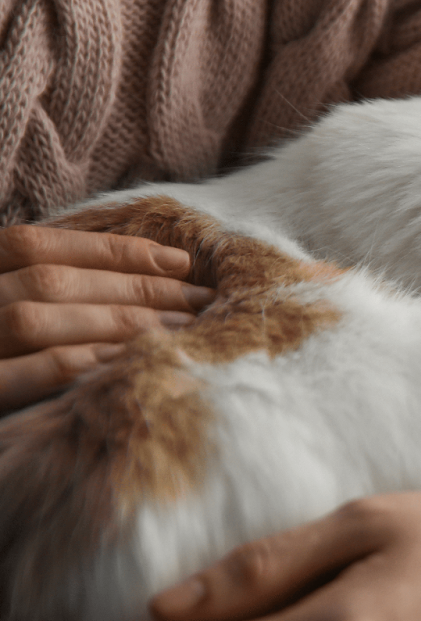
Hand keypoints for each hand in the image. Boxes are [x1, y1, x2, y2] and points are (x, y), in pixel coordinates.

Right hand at [0, 225, 215, 412]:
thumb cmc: (5, 352)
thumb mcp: (12, 306)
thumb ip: (43, 292)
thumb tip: (134, 274)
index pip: (36, 245)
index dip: (110, 249)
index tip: (180, 259)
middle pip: (48, 282)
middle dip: (132, 287)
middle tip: (200, 299)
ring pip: (36, 320)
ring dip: (116, 321)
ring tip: (181, 329)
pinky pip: (22, 375)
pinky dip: (75, 363)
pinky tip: (125, 363)